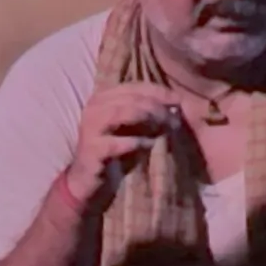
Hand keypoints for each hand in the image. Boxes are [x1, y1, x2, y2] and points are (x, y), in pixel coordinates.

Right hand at [62, 82, 178, 202]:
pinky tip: (151, 145)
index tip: (178, 100)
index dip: (159, 91)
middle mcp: (94, 106)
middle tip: (175, 119)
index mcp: (103, 97)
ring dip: (150, 118)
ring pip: (124, 112)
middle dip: (158, 107)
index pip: (135, 86)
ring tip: (165, 128)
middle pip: (132, 98)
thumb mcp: (130, 128)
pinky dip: (139, 142)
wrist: (87, 178)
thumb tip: (174, 107)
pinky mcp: (92, 148)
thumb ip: (146, 115)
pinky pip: (120, 142)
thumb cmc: (113, 150)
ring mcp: (91, 126)